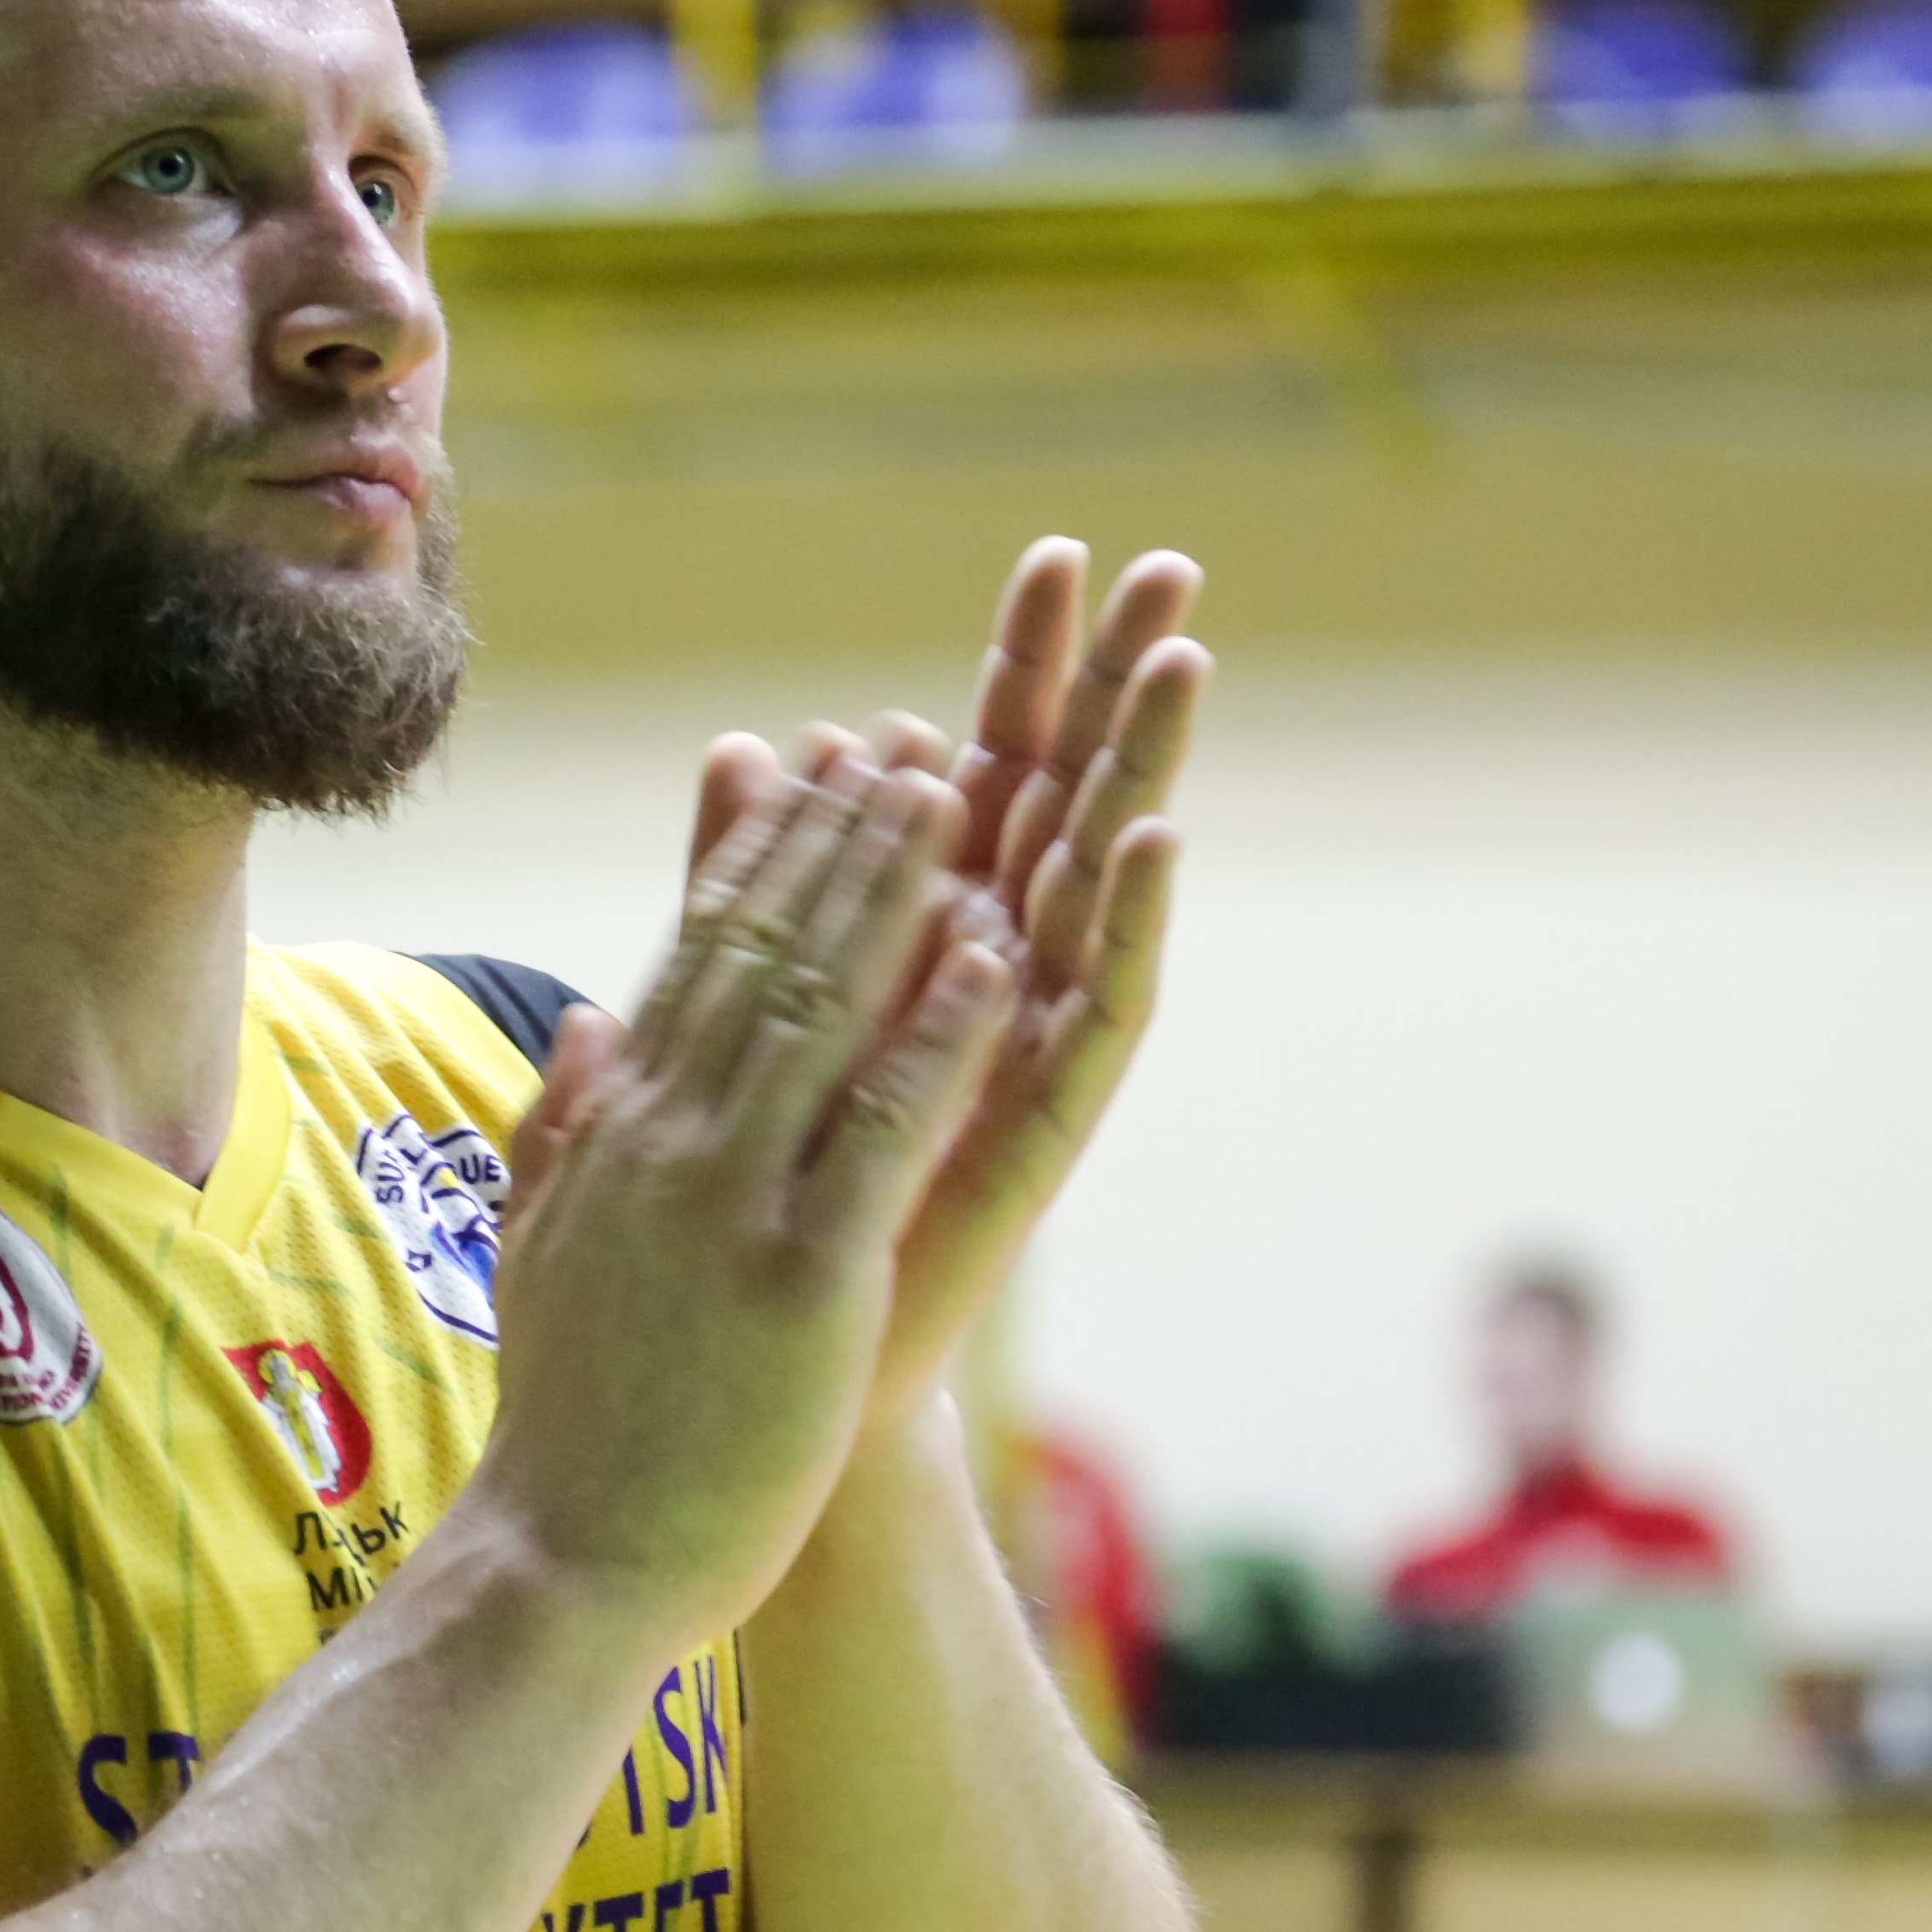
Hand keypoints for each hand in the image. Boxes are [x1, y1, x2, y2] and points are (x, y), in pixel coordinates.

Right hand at [466, 751, 1018, 1659]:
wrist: (565, 1564)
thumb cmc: (571, 1426)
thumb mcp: (546, 1244)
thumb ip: (569, 1124)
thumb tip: (592, 1018)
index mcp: (618, 1133)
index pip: (695, 957)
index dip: (759, 853)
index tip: (812, 765)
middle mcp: (669, 1142)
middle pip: (763, 953)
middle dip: (837, 838)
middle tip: (906, 739)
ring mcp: (733, 1202)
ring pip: (825, 1009)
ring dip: (896, 890)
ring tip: (960, 790)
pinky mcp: (805, 1273)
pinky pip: (884, 1125)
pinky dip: (939, 1031)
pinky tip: (995, 954)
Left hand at [682, 539, 1206, 1422]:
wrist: (763, 1380)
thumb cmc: (762, 1209)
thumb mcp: (745, 1010)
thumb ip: (743, 880)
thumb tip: (747, 743)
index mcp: (934, 940)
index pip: (992, 771)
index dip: (1025, 668)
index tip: (1062, 551)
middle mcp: (1005, 978)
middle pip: (1071, 801)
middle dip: (1116, 687)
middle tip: (1171, 563)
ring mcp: (1033, 1047)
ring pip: (1105, 883)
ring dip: (1146, 773)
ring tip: (1188, 658)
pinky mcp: (1042, 1122)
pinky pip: (1100, 1010)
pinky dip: (1131, 921)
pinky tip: (1158, 836)